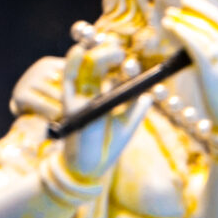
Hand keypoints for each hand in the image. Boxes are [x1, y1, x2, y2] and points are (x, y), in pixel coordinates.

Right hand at [60, 22, 149, 178]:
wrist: (92, 167)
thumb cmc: (108, 147)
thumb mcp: (128, 125)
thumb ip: (137, 110)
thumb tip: (149, 94)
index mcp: (105, 95)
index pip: (110, 71)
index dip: (118, 60)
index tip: (130, 56)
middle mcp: (91, 92)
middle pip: (98, 64)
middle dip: (109, 53)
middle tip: (122, 51)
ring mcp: (80, 96)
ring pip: (85, 68)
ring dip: (98, 55)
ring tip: (114, 50)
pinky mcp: (70, 103)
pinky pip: (68, 79)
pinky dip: (73, 64)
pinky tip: (81, 52)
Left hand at [162, 0, 217, 132]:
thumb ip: (208, 60)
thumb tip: (188, 48)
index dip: (209, 12)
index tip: (192, 4)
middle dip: (200, 8)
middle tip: (183, 0)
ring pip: (205, 32)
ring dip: (185, 20)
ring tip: (168, 16)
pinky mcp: (212, 72)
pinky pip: (196, 46)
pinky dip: (182, 32)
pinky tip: (171, 26)